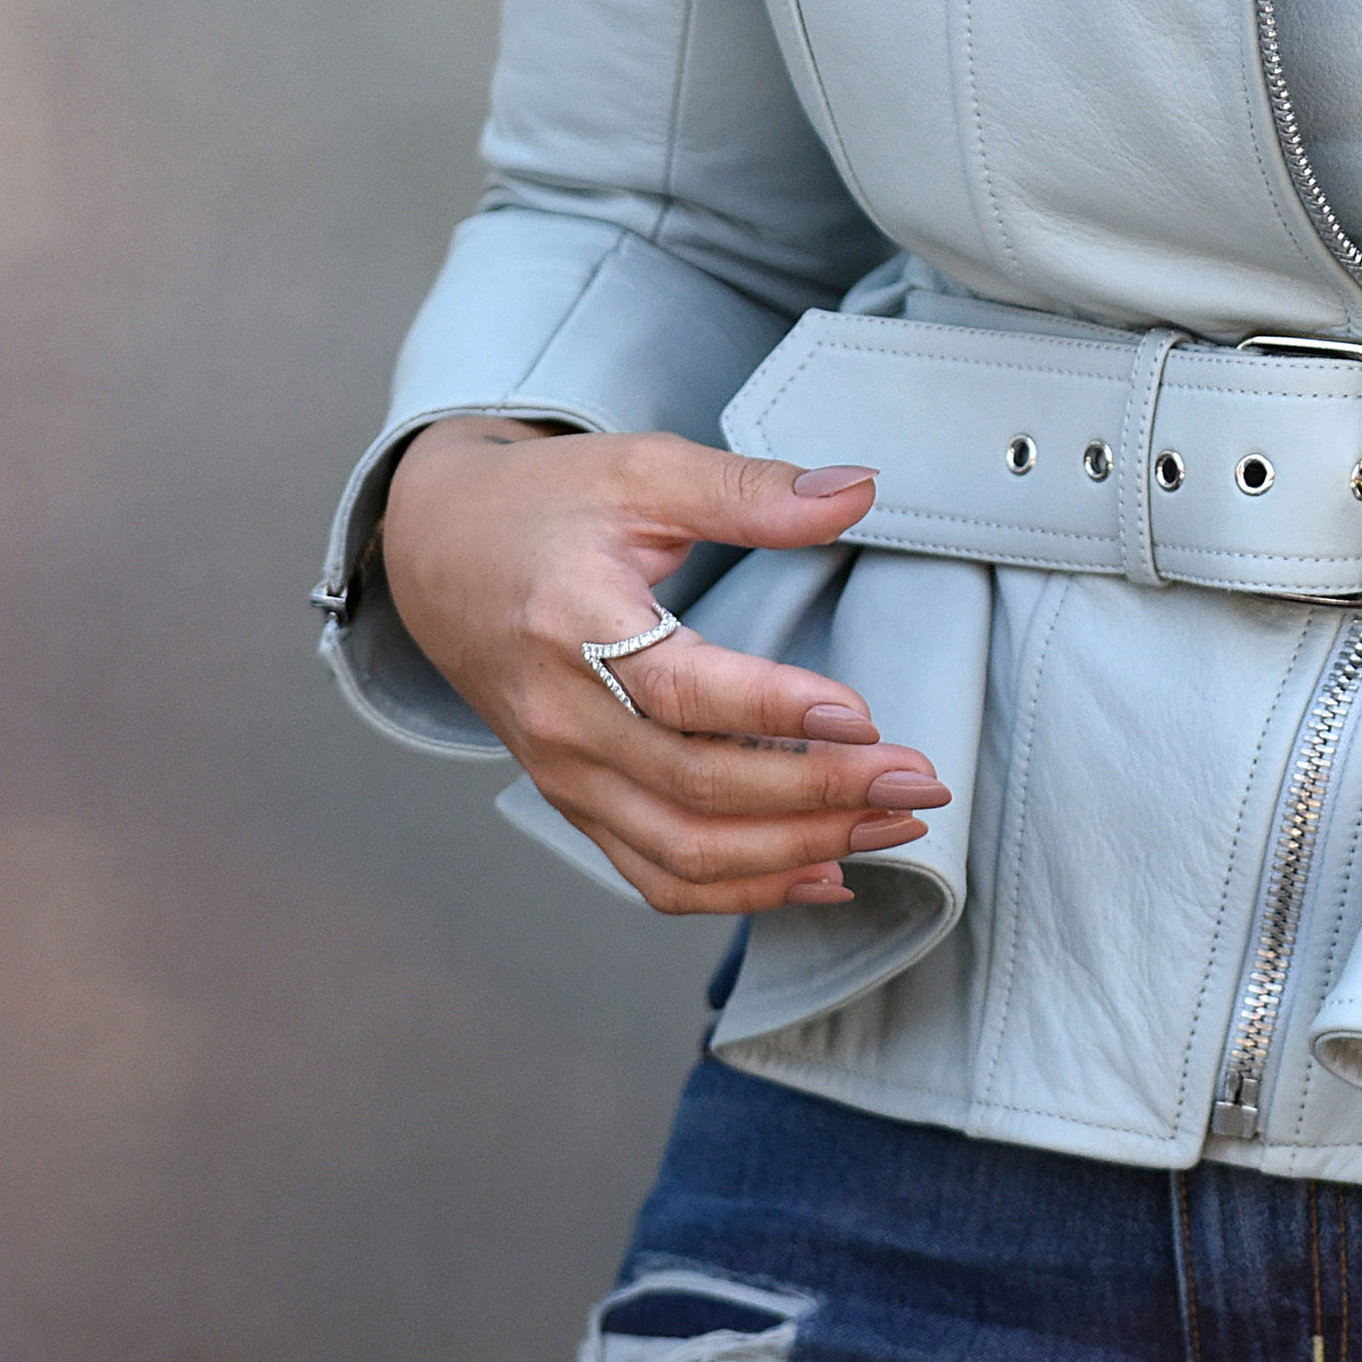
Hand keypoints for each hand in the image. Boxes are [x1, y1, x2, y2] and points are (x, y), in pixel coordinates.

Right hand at [374, 419, 947, 916]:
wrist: (439, 557)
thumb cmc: (547, 507)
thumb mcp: (640, 470)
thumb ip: (748, 488)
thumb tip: (858, 489)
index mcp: (572, 624)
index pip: (680, 691)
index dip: (774, 712)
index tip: (866, 718)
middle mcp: (561, 718)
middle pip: (696, 788)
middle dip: (822, 795)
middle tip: (921, 781)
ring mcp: (564, 774)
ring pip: (683, 851)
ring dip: (798, 853)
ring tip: (897, 829)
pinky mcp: (576, 803)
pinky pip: (657, 876)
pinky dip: (743, 892)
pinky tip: (827, 873)